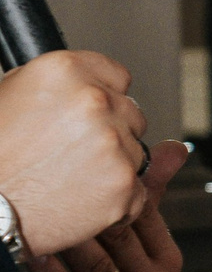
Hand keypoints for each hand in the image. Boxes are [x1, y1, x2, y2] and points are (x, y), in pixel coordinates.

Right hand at [0, 51, 149, 254]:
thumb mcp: (7, 97)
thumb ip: (54, 85)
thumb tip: (82, 81)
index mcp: (64, 72)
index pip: (116, 76)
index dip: (105, 97)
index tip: (95, 113)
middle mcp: (93, 101)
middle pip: (131, 113)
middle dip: (111, 132)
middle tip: (73, 152)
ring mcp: (114, 143)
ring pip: (136, 152)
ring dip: (114, 165)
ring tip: (70, 178)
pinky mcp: (125, 184)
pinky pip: (138, 190)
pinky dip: (117, 200)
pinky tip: (80, 199)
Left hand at [31, 141, 187, 271]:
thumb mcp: (141, 257)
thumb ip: (150, 203)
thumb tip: (171, 145)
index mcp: (167, 262)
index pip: (144, 212)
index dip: (112, 183)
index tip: (76, 157)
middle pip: (118, 233)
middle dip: (81, 203)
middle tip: (45, 172)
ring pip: (94, 262)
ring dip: (61, 234)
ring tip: (33, 207)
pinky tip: (28, 251)